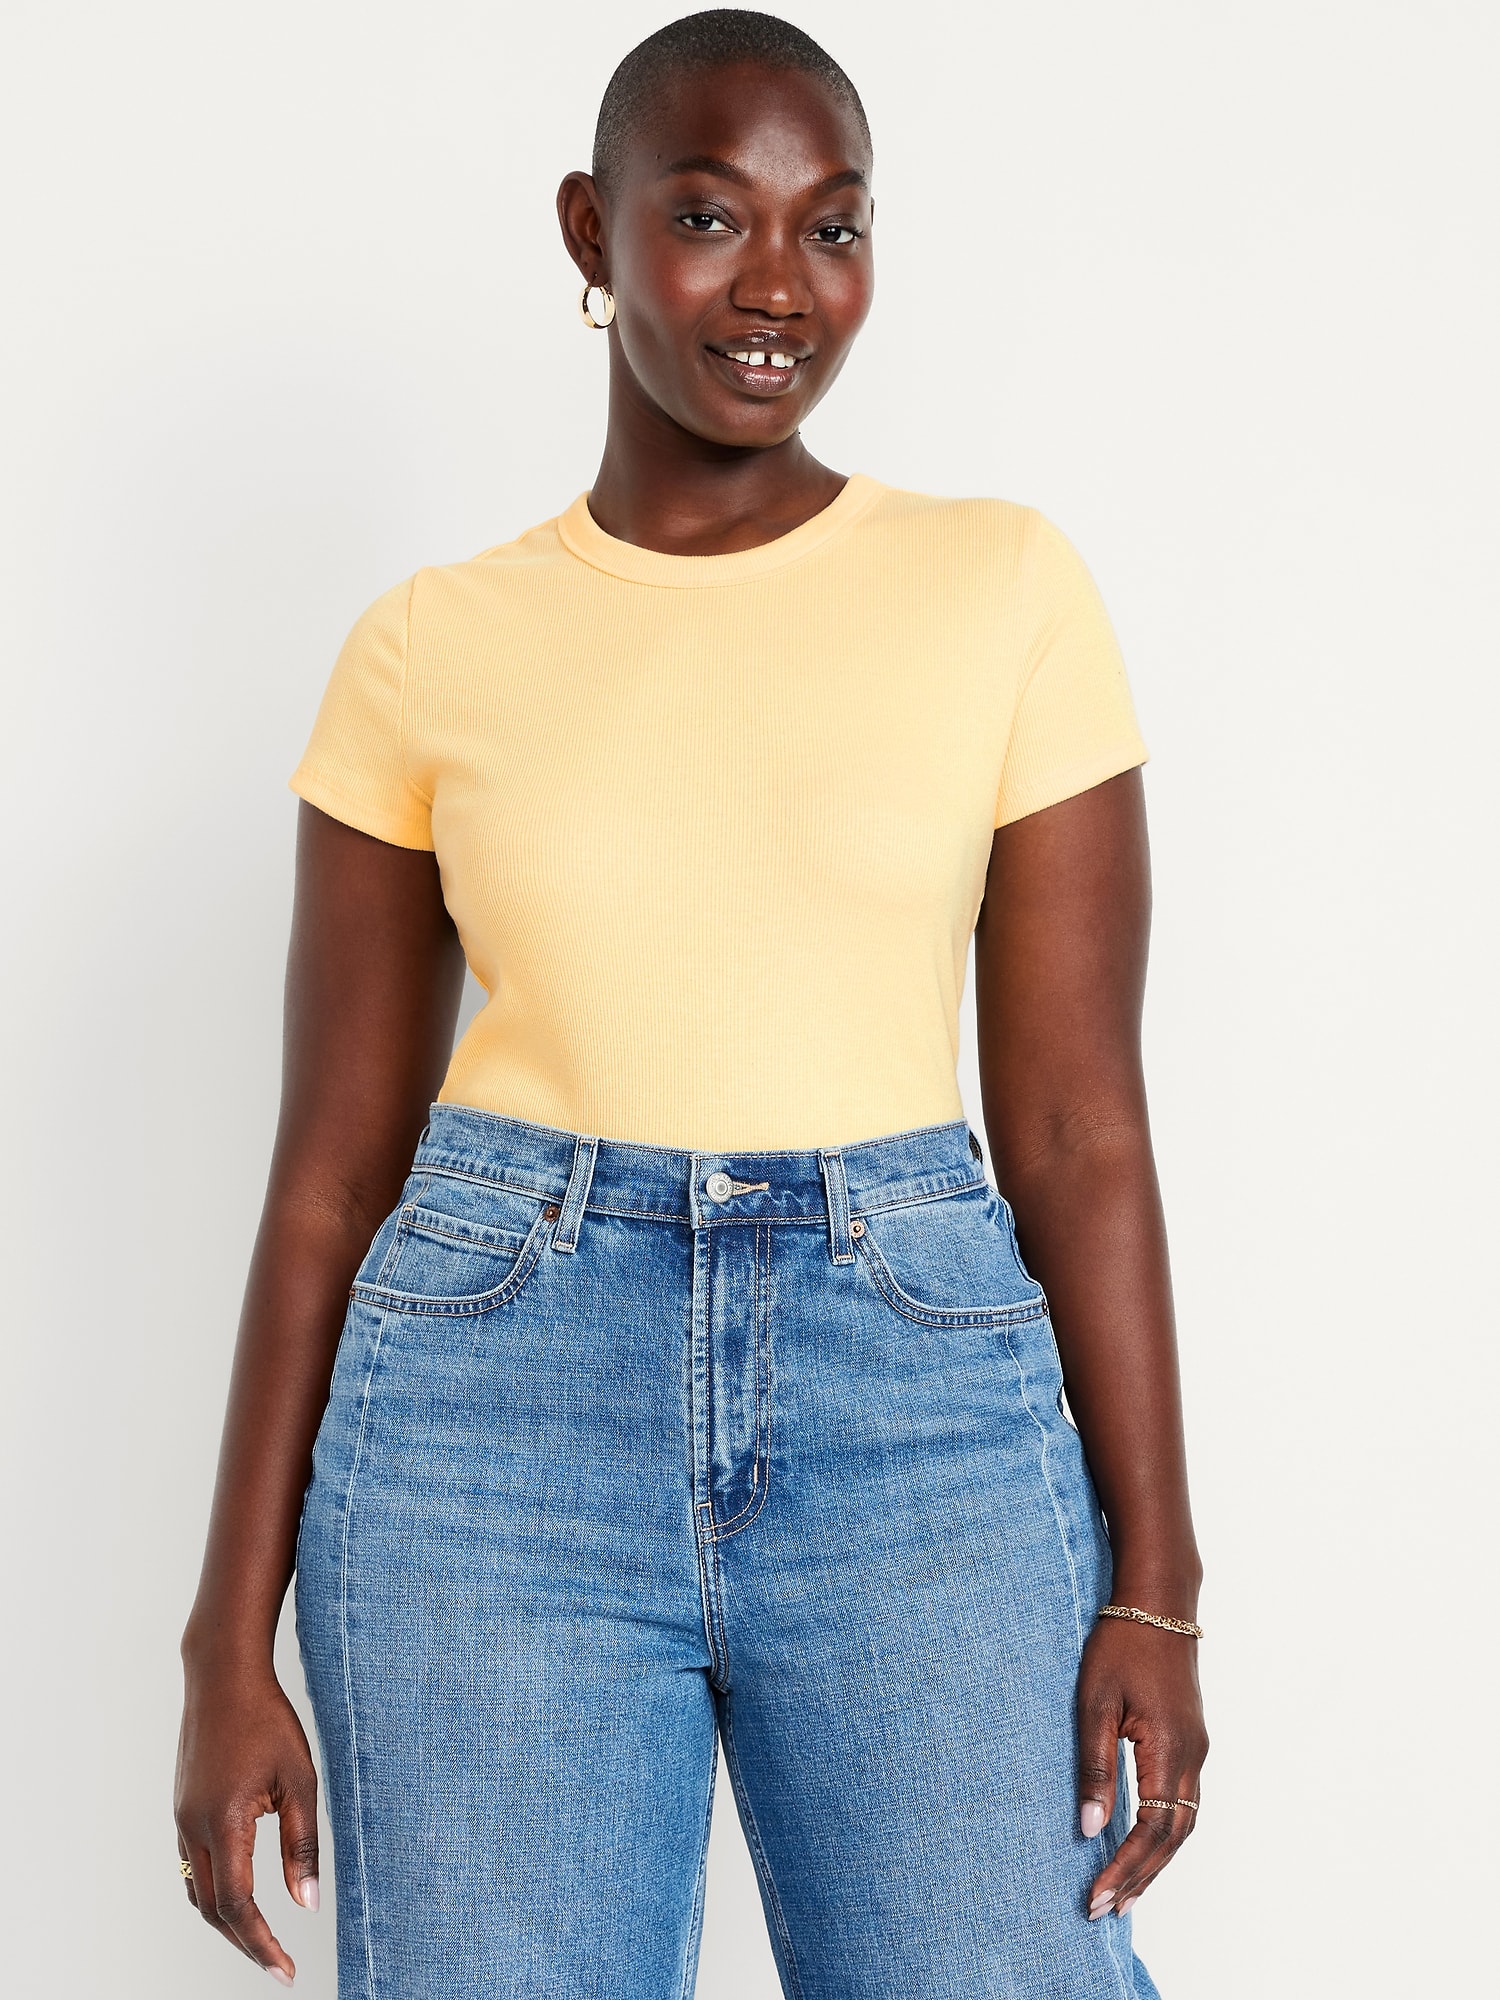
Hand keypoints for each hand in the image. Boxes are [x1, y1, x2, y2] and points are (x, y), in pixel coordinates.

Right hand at [174, 1663, 319, 1984]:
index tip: (285, 1972)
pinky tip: (239, 1895)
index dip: (261, 1945)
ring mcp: (182, 1820)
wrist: (223, 1677)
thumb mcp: (299, 1780)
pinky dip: (214, 1892)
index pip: (237, 1907)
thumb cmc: (267, 1721)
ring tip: (261, 1940)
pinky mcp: (182, 1810)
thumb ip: (302, 1845)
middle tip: (277, 1965)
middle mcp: (193, 1829)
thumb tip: (308, 1903)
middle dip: (244, 1943)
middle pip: (212, 1910)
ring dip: (226, 1922)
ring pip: (197, 1892)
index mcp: (223, 1824)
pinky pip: (193, 1867)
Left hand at [1076, 1617, 1207, 1919]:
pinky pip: (1181, 1803)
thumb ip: (1094, 1767)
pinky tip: (1139, 1846)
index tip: (1097, 1898)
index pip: (1152, 1830)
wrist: (1157, 1603)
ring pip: (1182, 1825)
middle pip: (1173, 1839)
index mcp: (1171, 1750)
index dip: (1125, 1869)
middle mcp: (1192, 1757)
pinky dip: (1162, 1834)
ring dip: (1153, 1861)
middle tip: (1104, 1910)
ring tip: (1122, 1894)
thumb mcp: (1095, 1704)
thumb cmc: (1121, 1645)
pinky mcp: (1189, 1741)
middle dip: (1139, 1877)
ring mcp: (1195, 1750)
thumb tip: (1090, 1828)